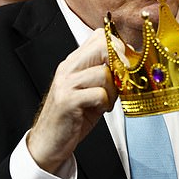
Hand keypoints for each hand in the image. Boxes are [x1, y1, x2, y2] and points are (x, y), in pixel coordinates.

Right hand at [26, 29, 120, 173]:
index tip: (126, 64)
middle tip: (124, 80)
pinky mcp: (67, 101)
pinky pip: (98, 94)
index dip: (119, 47)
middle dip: (121, 62)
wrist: (48, 142)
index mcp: (74, 62)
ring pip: (104, 73)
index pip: (99, 36)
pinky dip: (106, 103)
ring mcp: (66, 84)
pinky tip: (101, 110)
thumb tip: (130, 65)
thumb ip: (106, 76)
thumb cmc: (73, 117)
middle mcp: (68, 68)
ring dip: (113, 91)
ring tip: (108, 102)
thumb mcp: (90, 91)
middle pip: (102, 45)